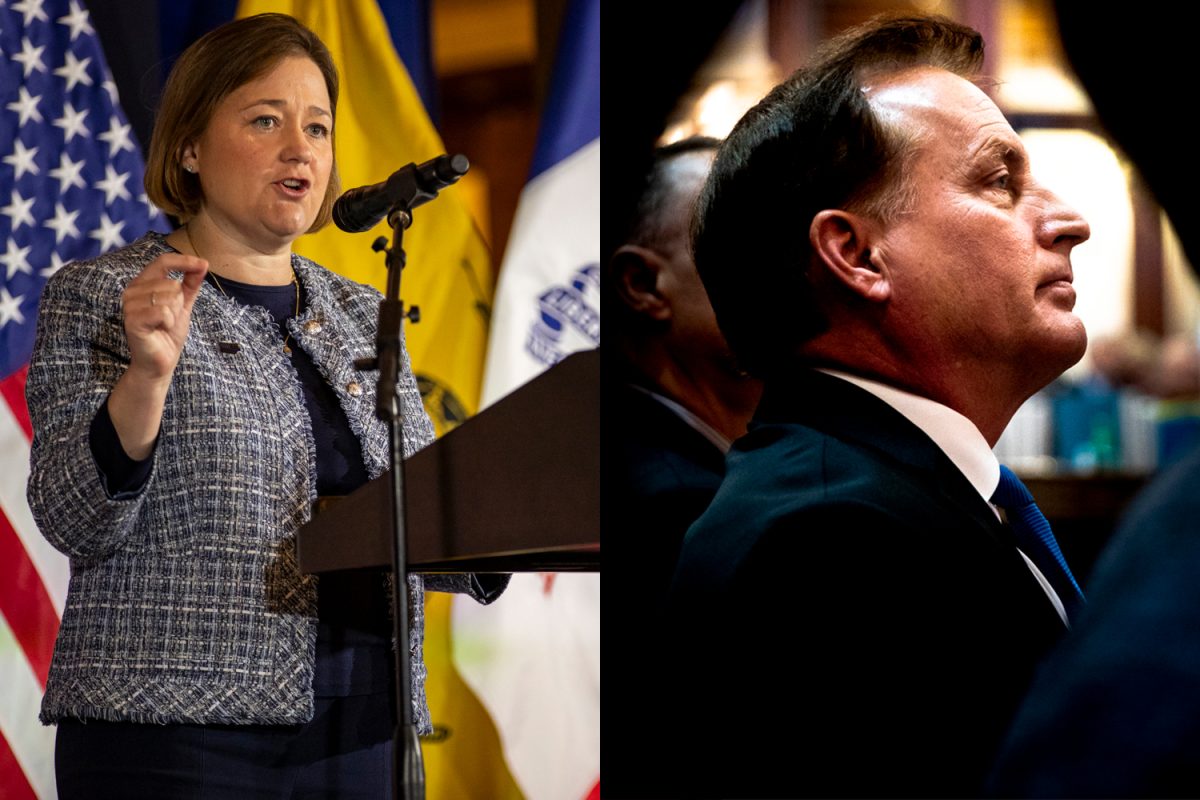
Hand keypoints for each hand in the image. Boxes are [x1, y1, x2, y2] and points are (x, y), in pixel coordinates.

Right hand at [122, 252, 207, 382]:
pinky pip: (164, 311)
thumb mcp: (183, 305)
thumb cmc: (168, 333)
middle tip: (169, 319)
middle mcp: (132, 291)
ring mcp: (130, 306)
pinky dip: (169, 322)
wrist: (160, 362)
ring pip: (169, 297)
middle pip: (171, 283)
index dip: (184, 261)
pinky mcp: (132, 320)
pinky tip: (161, 329)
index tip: (203, 264)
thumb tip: (203, 264)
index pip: (163, 262)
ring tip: (164, 325)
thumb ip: (190, 284)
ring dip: (174, 314)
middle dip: (179, 303)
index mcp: (142, 284)